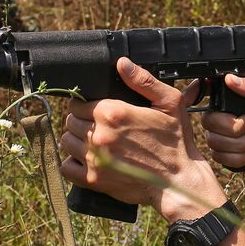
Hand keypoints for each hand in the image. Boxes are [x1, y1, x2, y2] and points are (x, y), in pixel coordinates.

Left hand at [60, 57, 226, 221]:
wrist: (178, 182)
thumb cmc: (176, 142)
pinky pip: (66, 167)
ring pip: (66, 142)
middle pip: (70, 121)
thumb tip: (122, 63)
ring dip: (76, 141)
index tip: (95, 111)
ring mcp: (94, 159)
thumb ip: (143, 80)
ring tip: (93, 143)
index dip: (85, 106)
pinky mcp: (93, 180)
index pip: (77, 103)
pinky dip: (72, 163)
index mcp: (112, 113)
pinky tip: (87, 160)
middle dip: (81, 122)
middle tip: (98, 127)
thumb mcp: (169, 103)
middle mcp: (98, 135)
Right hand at [200, 75, 244, 180]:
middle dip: (235, 127)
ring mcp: (221, 136)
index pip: (206, 90)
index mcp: (233, 97)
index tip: (193, 96)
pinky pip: (220, 157)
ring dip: (242, 143)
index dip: (194, 91)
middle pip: (208, 120)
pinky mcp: (224, 155)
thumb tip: (231, 79)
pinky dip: (241, 157)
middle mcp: (223, 115)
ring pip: (214, 141)